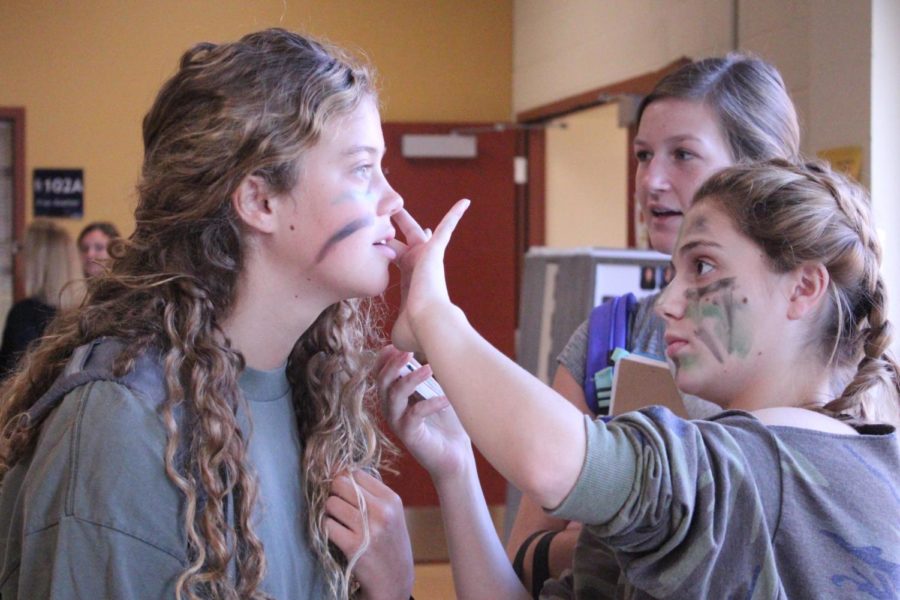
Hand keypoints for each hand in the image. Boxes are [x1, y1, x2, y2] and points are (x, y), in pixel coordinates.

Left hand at [324, 470, 413, 599]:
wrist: (395, 580)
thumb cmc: (390, 543)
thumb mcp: (391, 514)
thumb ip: (370, 493)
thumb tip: (338, 470)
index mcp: (392, 499)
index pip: (357, 474)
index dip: (346, 481)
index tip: (345, 493)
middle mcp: (381, 511)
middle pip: (341, 484)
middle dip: (335, 494)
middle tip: (340, 507)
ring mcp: (367, 529)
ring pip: (331, 503)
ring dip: (330, 513)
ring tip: (340, 522)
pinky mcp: (352, 546)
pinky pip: (327, 525)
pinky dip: (328, 529)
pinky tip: (338, 535)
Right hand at [376, 345, 471, 481]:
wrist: (456, 455)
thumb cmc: (447, 420)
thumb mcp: (439, 390)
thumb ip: (431, 371)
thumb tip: (433, 344)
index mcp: (395, 395)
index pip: (380, 372)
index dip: (384, 358)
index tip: (397, 344)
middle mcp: (391, 408)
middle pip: (382, 381)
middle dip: (393, 364)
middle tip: (408, 351)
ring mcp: (398, 422)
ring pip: (394, 396)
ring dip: (410, 379)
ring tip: (428, 368)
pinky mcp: (409, 435)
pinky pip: (414, 415)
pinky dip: (431, 403)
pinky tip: (446, 398)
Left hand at [390, 200, 469, 351]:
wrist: (427, 323)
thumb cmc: (415, 330)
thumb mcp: (400, 330)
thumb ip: (398, 330)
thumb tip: (397, 349)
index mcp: (410, 283)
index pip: (401, 263)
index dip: (391, 252)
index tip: (388, 243)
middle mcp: (419, 268)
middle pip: (403, 243)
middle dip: (391, 230)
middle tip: (384, 215)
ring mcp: (426, 258)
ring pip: (417, 230)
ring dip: (405, 216)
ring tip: (395, 200)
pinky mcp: (435, 251)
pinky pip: (447, 228)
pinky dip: (455, 216)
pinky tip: (465, 202)